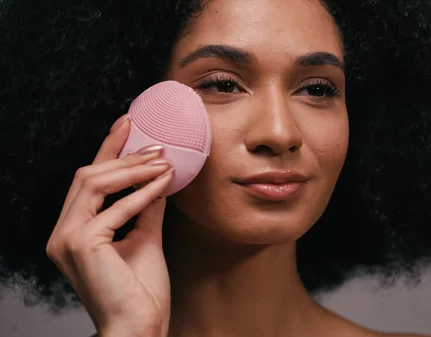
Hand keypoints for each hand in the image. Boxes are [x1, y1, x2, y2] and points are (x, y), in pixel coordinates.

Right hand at [46, 116, 172, 336]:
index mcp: (74, 231)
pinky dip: (142, 193)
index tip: (128, 124)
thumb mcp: (145, 236)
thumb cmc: (140, 289)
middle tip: (155, 142)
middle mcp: (62, 233)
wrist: (139, 326)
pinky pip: (115, 208)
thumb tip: (158, 177)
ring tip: (164, 161)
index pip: (89, 181)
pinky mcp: (80, 244)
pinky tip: (164, 182)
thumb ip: (146, 206)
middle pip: (88, 177)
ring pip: (94, 184)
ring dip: (133, 169)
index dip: (108, 149)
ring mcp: (66, 239)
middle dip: (123, 155)